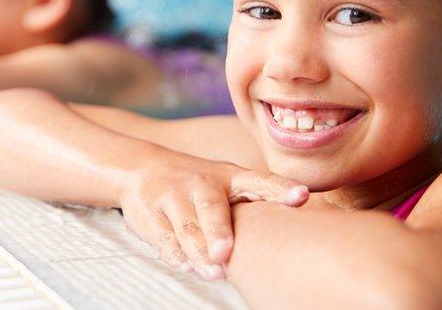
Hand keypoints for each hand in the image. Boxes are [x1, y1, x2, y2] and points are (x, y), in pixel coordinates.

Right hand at [118, 154, 307, 279]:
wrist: (140, 168)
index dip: (280, 188)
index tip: (301, 196)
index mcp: (228, 176)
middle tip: (226, 253)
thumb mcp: (226, 183)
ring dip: (199, 252)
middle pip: (211, 208)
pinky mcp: (150, 214)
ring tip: (213, 272)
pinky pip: (163, 237)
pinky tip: (185, 264)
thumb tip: (293, 231)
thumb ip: (255, 201)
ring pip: (187, 228)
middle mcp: (201, 184)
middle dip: (218, 231)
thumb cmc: (196, 185)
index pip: (259, 181)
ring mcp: (173, 197)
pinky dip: (174, 253)